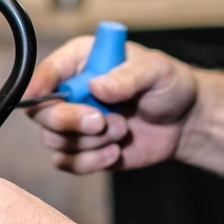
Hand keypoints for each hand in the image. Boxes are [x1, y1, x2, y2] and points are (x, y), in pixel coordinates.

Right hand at [23, 36, 199, 173]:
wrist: (185, 121)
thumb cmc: (169, 85)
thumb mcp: (156, 70)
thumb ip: (127, 76)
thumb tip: (97, 87)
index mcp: (81, 61)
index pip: (48, 71)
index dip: (38, 84)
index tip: (38, 95)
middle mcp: (71, 91)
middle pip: (41, 111)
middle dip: (68, 120)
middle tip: (100, 121)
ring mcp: (75, 123)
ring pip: (53, 139)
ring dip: (88, 141)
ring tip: (122, 130)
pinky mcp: (84, 149)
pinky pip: (67, 162)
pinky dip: (90, 162)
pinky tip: (115, 152)